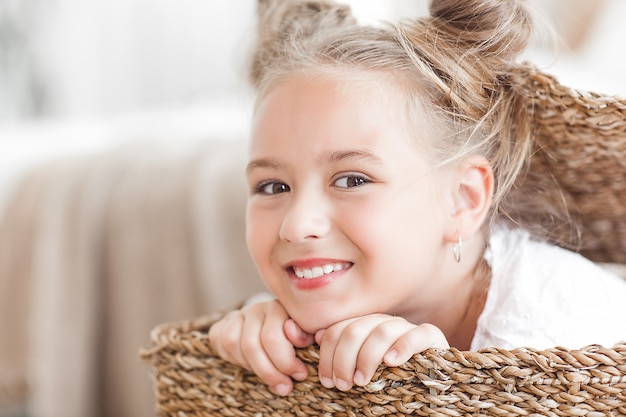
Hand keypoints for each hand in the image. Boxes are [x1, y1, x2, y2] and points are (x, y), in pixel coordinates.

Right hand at [208, 300, 314, 394]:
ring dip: (252, 367)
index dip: (286, 361)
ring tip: (268, 374)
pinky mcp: (221, 324)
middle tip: (285, 386)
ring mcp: (237, 315)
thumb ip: (305, 335)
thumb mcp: (304, 334)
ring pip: (234, 345)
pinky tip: (250, 363)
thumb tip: (308, 339)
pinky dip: (234, 359)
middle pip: (252, 345)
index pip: (273, 336)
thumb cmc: (291, 333)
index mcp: (278, 307)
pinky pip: (221, 344)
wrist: (269, 323)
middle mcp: (256, 308)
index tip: (300, 374)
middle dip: (270, 372)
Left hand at [314, 314, 448, 390]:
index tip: (327, 381)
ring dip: (367, 357)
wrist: (429, 384)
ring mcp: (407, 327)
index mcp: (364, 326)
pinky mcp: (431, 336)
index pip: (338, 330)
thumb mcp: (358, 368)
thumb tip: (310, 335)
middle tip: (343, 385)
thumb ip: (336, 352)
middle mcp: (383, 322)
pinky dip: (402, 347)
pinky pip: (418, 334)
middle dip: (343, 360)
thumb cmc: (388, 379)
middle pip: (355, 330)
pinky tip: (391, 362)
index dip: (327, 355)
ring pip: (381, 331)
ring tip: (362, 380)